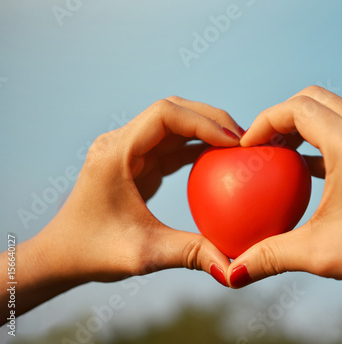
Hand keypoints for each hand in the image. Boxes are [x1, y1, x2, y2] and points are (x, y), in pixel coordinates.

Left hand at [1, 96, 241, 318]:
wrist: (61, 255)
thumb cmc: (92, 252)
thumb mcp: (143, 254)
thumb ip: (189, 253)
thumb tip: (232, 266)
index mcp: (116, 152)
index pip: (165, 115)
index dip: (202, 121)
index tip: (233, 140)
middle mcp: (121, 141)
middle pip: (172, 110)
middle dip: (210, 118)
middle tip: (244, 137)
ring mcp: (129, 148)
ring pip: (174, 122)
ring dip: (206, 128)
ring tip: (238, 143)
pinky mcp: (137, 160)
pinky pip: (171, 143)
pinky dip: (197, 145)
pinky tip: (220, 157)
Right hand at [228, 86, 341, 343]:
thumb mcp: (320, 254)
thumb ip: (270, 255)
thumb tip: (231, 272)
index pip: (297, 109)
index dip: (264, 121)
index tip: (247, 147)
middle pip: (313, 99)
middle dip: (280, 115)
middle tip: (261, 144)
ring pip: (333, 109)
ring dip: (303, 123)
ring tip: (280, 152)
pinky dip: (323, 136)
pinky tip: (308, 166)